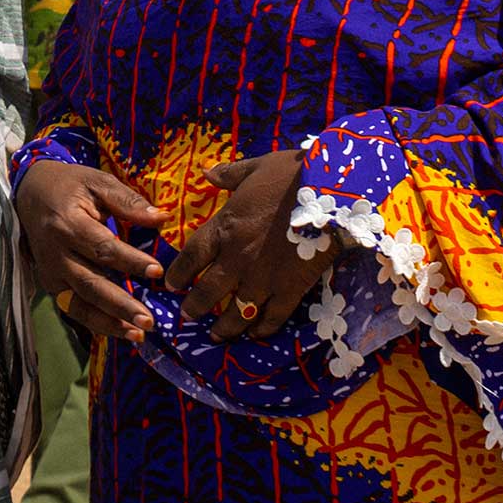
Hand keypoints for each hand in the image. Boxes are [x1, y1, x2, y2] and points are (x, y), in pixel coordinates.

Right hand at [14, 159, 163, 341]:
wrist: (28, 193)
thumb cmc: (69, 186)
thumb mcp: (97, 182)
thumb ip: (128, 202)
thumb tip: (163, 219)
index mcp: (68, 223)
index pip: (102, 248)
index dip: (130, 261)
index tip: (157, 272)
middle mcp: (56, 253)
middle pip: (90, 284)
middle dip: (120, 305)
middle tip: (148, 321)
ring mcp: (50, 272)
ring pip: (79, 304)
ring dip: (108, 322)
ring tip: (137, 334)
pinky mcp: (50, 284)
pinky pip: (73, 308)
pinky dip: (96, 323)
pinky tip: (120, 331)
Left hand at [164, 150, 319, 340]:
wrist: (331, 192)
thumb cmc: (291, 174)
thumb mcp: (255, 168)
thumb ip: (229, 174)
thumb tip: (206, 172)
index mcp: (225, 227)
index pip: (192, 257)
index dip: (179, 273)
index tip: (171, 285)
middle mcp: (238, 257)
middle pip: (208, 291)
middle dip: (195, 307)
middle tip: (188, 316)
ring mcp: (264, 277)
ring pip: (237, 311)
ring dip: (225, 327)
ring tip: (217, 335)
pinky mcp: (291, 288)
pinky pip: (273, 316)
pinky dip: (263, 328)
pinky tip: (256, 333)